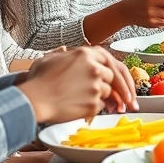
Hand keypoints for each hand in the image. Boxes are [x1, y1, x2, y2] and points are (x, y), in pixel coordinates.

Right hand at [18, 47, 136, 122]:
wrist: (34, 101)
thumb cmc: (38, 80)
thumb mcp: (49, 59)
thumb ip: (62, 53)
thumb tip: (66, 50)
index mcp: (85, 54)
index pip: (111, 60)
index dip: (120, 73)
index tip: (125, 82)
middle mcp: (94, 67)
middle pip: (114, 77)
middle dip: (123, 90)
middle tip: (129, 102)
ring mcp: (95, 85)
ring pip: (108, 92)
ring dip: (109, 100)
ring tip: (104, 107)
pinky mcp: (94, 102)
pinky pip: (102, 105)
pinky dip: (97, 109)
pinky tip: (88, 112)